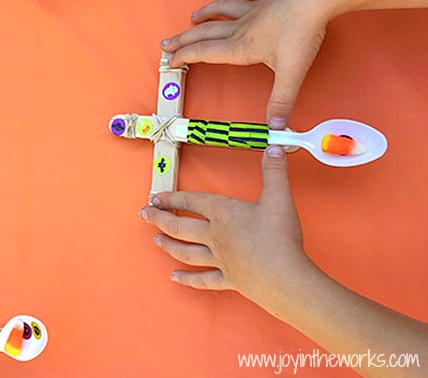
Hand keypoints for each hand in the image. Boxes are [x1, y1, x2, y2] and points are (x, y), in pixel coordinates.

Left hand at [140, 146, 308, 310]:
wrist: (285, 278)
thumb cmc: (279, 238)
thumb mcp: (279, 197)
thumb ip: (274, 171)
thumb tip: (273, 149)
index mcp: (223, 214)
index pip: (192, 201)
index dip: (172, 197)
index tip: (155, 197)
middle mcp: (215, 236)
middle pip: (180, 226)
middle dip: (159, 219)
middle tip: (144, 215)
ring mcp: (219, 260)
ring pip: (186, 252)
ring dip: (169, 245)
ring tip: (156, 240)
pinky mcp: (228, 280)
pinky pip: (203, 280)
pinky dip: (187, 279)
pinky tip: (175, 277)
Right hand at [161, 0, 327, 128]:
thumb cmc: (302, 31)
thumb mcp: (291, 72)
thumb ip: (281, 101)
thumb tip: (274, 128)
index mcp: (241, 47)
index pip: (205, 53)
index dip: (185, 57)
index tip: (170, 61)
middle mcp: (242, 27)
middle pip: (205, 33)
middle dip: (184, 40)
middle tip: (167, 44)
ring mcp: (254, 9)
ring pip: (222, 11)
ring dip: (205, 14)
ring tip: (193, 18)